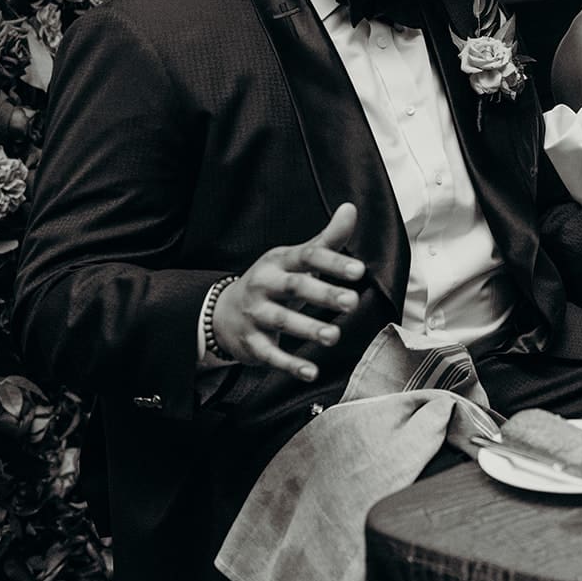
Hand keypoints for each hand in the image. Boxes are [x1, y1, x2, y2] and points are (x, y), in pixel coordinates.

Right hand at [212, 203, 366, 380]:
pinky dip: (289, 364)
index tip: (358, 270)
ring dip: (307, 328)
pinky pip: (270, 354)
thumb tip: (351, 209)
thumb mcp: (294, 259)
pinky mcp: (251, 342)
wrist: (222, 313)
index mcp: (279, 262)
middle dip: (322, 294)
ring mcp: (255, 314)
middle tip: (351, 302)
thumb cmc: (272, 282)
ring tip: (333, 335)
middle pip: (294, 287)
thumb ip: (326, 240)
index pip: (307, 257)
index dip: (332, 262)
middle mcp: (265, 284)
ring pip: (281, 320)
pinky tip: (310, 371)